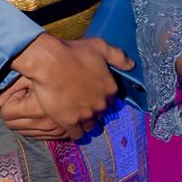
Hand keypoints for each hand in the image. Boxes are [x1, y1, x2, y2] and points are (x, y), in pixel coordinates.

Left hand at [0, 76, 69, 139]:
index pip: (6, 113)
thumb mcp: (29, 76)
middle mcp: (46, 123)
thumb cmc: (53, 71)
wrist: (84, 76)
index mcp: (36, 108)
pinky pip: (41, 137)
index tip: (21, 90)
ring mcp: (56, 130)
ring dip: (26, 120)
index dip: (10, 99)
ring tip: (36, 102)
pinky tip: (44, 111)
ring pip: (26, 133)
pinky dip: (38, 127)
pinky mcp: (64, 132)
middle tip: (27, 96)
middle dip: (15, 111)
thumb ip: (9, 89)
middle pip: (13, 125)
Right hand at [15, 34, 130, 134]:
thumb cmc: (74, 52)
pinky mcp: (69, 122)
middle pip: (100, 113)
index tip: (92, 93)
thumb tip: (132, 65)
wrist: (49, 62)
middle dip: (93, 109)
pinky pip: (76, 135)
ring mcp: (85, 115)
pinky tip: (69, 125)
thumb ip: (118, 56)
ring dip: (85, 122)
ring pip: (90, 125)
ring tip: (76, 115)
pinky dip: (74, 132)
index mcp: (110, 88)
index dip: (101, 97)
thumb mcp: (100, 47)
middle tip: (82, 103)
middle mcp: (101, 104)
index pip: (110, 99)